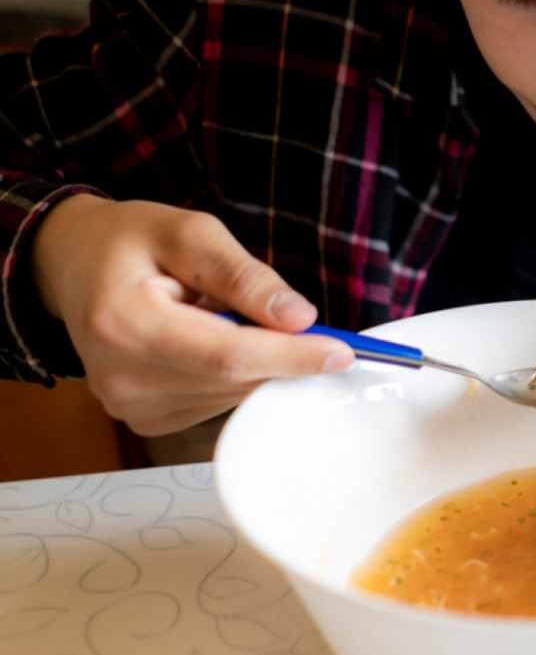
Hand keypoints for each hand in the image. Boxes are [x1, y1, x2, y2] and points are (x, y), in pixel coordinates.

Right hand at [32, 195, 353, 435]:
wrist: (74, 265)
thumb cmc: (132, 241)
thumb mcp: (191, 234)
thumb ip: (245, 276)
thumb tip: (299, 318)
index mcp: (124, 324)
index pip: (228, 356)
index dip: (292, 356)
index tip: (342, 350)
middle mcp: (120, 378)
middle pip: (235, 380)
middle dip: (284, 355)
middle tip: (309, 328)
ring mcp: (128, 406)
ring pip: (232, 395)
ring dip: (256, 362)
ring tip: (222, 317)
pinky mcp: (144, 420)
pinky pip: (216, 404)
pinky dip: (234, 376)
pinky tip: (211, 342)